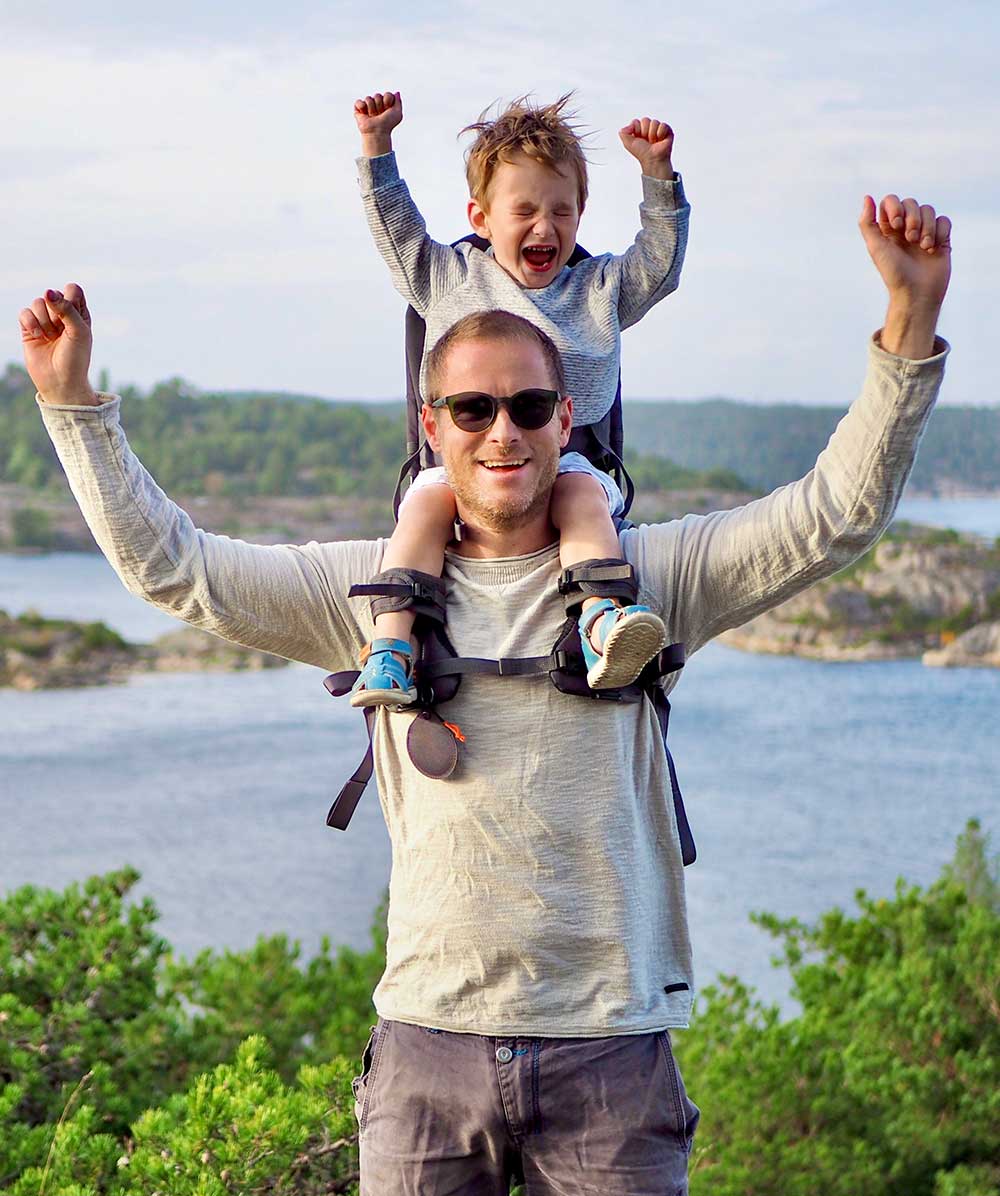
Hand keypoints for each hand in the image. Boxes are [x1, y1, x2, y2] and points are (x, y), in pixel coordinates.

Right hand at [19, 283, 97, 404]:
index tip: (72, 314)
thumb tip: (48, 292)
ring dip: (44, 320)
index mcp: (79, 314)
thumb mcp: (79, 331)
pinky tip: (38, 336)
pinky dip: (30, 323)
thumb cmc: (75, 358)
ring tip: (50, 337)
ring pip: (38, 302)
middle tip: (61, 332)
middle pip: (53, 295)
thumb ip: (67, 309)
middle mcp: (62, 315)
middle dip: (56, 313)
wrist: (60, 382)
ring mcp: (44, 321)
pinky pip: (24, 312)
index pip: (72, 289)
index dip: (69, 298)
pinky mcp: (29, 329)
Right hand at [354, 91, 402, 156]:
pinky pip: (359, 102)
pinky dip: (362, 107)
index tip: (388, 110)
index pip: (387, 94)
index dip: (388, 101)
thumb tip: (396, 93)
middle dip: (379, 105)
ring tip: (372, 117)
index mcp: (386, 104)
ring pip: (368, 98)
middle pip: (377, 95)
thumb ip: (398, 102)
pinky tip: (365, 115)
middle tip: (380, 115)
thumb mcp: (398, 113)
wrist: (377, 132)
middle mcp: (377, 105)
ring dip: (371, 109)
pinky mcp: (358, 109)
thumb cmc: (388, 124)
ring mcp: (367, 107)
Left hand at [619, 118, 674, 179]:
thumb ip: (623, 132)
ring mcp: (657, 129)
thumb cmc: (642, 153)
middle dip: (644, 132)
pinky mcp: (667, 130)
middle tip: (647, 141)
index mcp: (639, 130)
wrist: (652, 159)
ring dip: (652, 134)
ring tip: (653, 142)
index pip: (636, 122)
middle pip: (645, 120)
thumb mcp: (627, 143)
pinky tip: (660, 140)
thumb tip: (630, 125)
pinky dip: (660, 133)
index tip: (638, 139)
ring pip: (654, 122)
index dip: (636, 130)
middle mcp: (648, 129)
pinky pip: (663, 125)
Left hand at [858, 195, 950, 358]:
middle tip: (909, 239)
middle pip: (911, 202)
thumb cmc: (893, 272)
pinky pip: (944, 220)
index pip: (891, 201)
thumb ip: (867, 223)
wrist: (916, 293)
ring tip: (922, 247)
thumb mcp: (875, 247)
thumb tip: (867, 197)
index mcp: (888, 229)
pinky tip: (933, 249)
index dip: (895, 207)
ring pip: (928, 210)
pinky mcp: (941, 238)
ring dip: (926, 228)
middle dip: (912, 218)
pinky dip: (939, 232)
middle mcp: (905, 228)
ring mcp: (924, 232)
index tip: (896, 225)